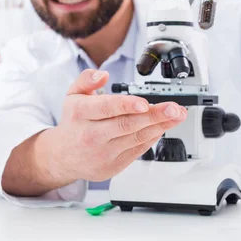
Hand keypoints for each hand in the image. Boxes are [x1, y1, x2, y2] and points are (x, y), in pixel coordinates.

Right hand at [47, 69, 186, 183]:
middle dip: (154, 115)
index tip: (144, 103)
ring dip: (160, 125)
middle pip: (126, 124)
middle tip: (174, 108)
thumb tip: (103, 75)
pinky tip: (163, 127)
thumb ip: (86, 80)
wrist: (64, 156)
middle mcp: (91, 135)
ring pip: (136, 137)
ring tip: (177, 115)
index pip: (105, 108)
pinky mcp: (114, 165)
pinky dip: (153, 137)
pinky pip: (138, 150)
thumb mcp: (72, 95)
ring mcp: (103, 152)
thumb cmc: (74, 122)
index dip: (126, 105)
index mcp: (80, 114)